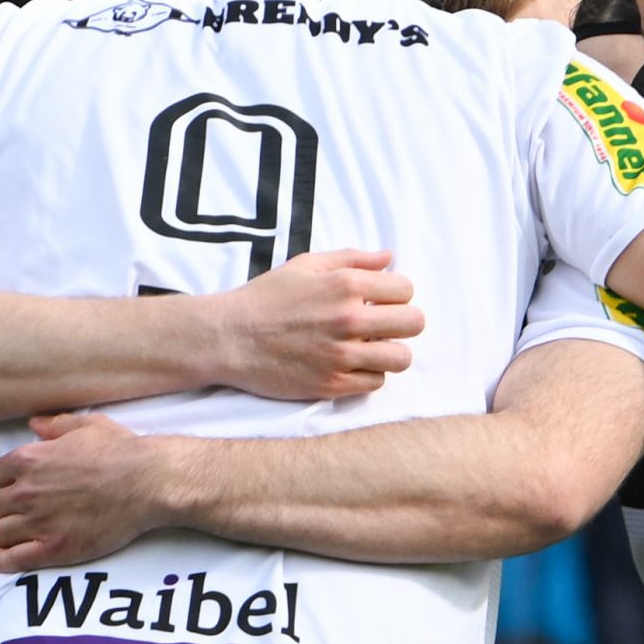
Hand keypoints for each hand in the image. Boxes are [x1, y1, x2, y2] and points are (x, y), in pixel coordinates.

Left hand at [0, 413, 181, 570]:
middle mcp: (27, 491)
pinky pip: (14, 559)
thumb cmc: (121, 452)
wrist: (145, 482)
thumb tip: (35, 423)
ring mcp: (39, 522)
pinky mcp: (54, 548)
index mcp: (30, 460)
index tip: (6, 491)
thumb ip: (56, 425)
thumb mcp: (86, 425)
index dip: (1, 484)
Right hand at [206, 248, 421, 400]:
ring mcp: (341, 355)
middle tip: (384, 326)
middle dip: (404, 323)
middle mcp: (348, 320)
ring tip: (372, 348)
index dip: (397, 295)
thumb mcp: (306, 265)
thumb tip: (389, 258)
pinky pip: (375, 383)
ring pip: (400, 358)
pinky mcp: (331, 385)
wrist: (229, 338)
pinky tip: (351, 365)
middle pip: (414, 323)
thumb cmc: (265, 298)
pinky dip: (368, 374)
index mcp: (344, 284)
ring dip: (391, 353)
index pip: (405, 289)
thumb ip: (352, 259)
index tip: (381, 302)